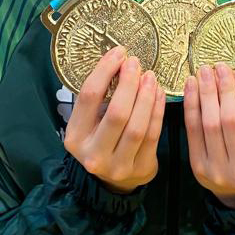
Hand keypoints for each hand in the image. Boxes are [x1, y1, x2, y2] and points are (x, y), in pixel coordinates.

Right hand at [63, 46, 166, 193]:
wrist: (114, 180)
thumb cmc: (100, 140)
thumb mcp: (89, 123)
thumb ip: (98, 99)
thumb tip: (118, 60)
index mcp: (75, 137)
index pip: (88, 98)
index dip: (105, 72)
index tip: (118, 53)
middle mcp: (93, 155)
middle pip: (116, 113)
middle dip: (129, 84)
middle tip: (136, 63)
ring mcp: (118, 165)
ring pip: (137, 126)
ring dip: (146, 97)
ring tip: (150, 77)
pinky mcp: (140, 169)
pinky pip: (153, 135)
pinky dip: (157, 111)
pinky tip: (159, 93)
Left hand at [183, 62, 234, 207]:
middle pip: (231, 120)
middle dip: (224, 89)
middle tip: (219, 67)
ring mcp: (218, 170)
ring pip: (209, 123)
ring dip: (206, 93)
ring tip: (204, 72)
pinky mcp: (198, 167)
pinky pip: (192, 130)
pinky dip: (191, 105)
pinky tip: (192, 87)